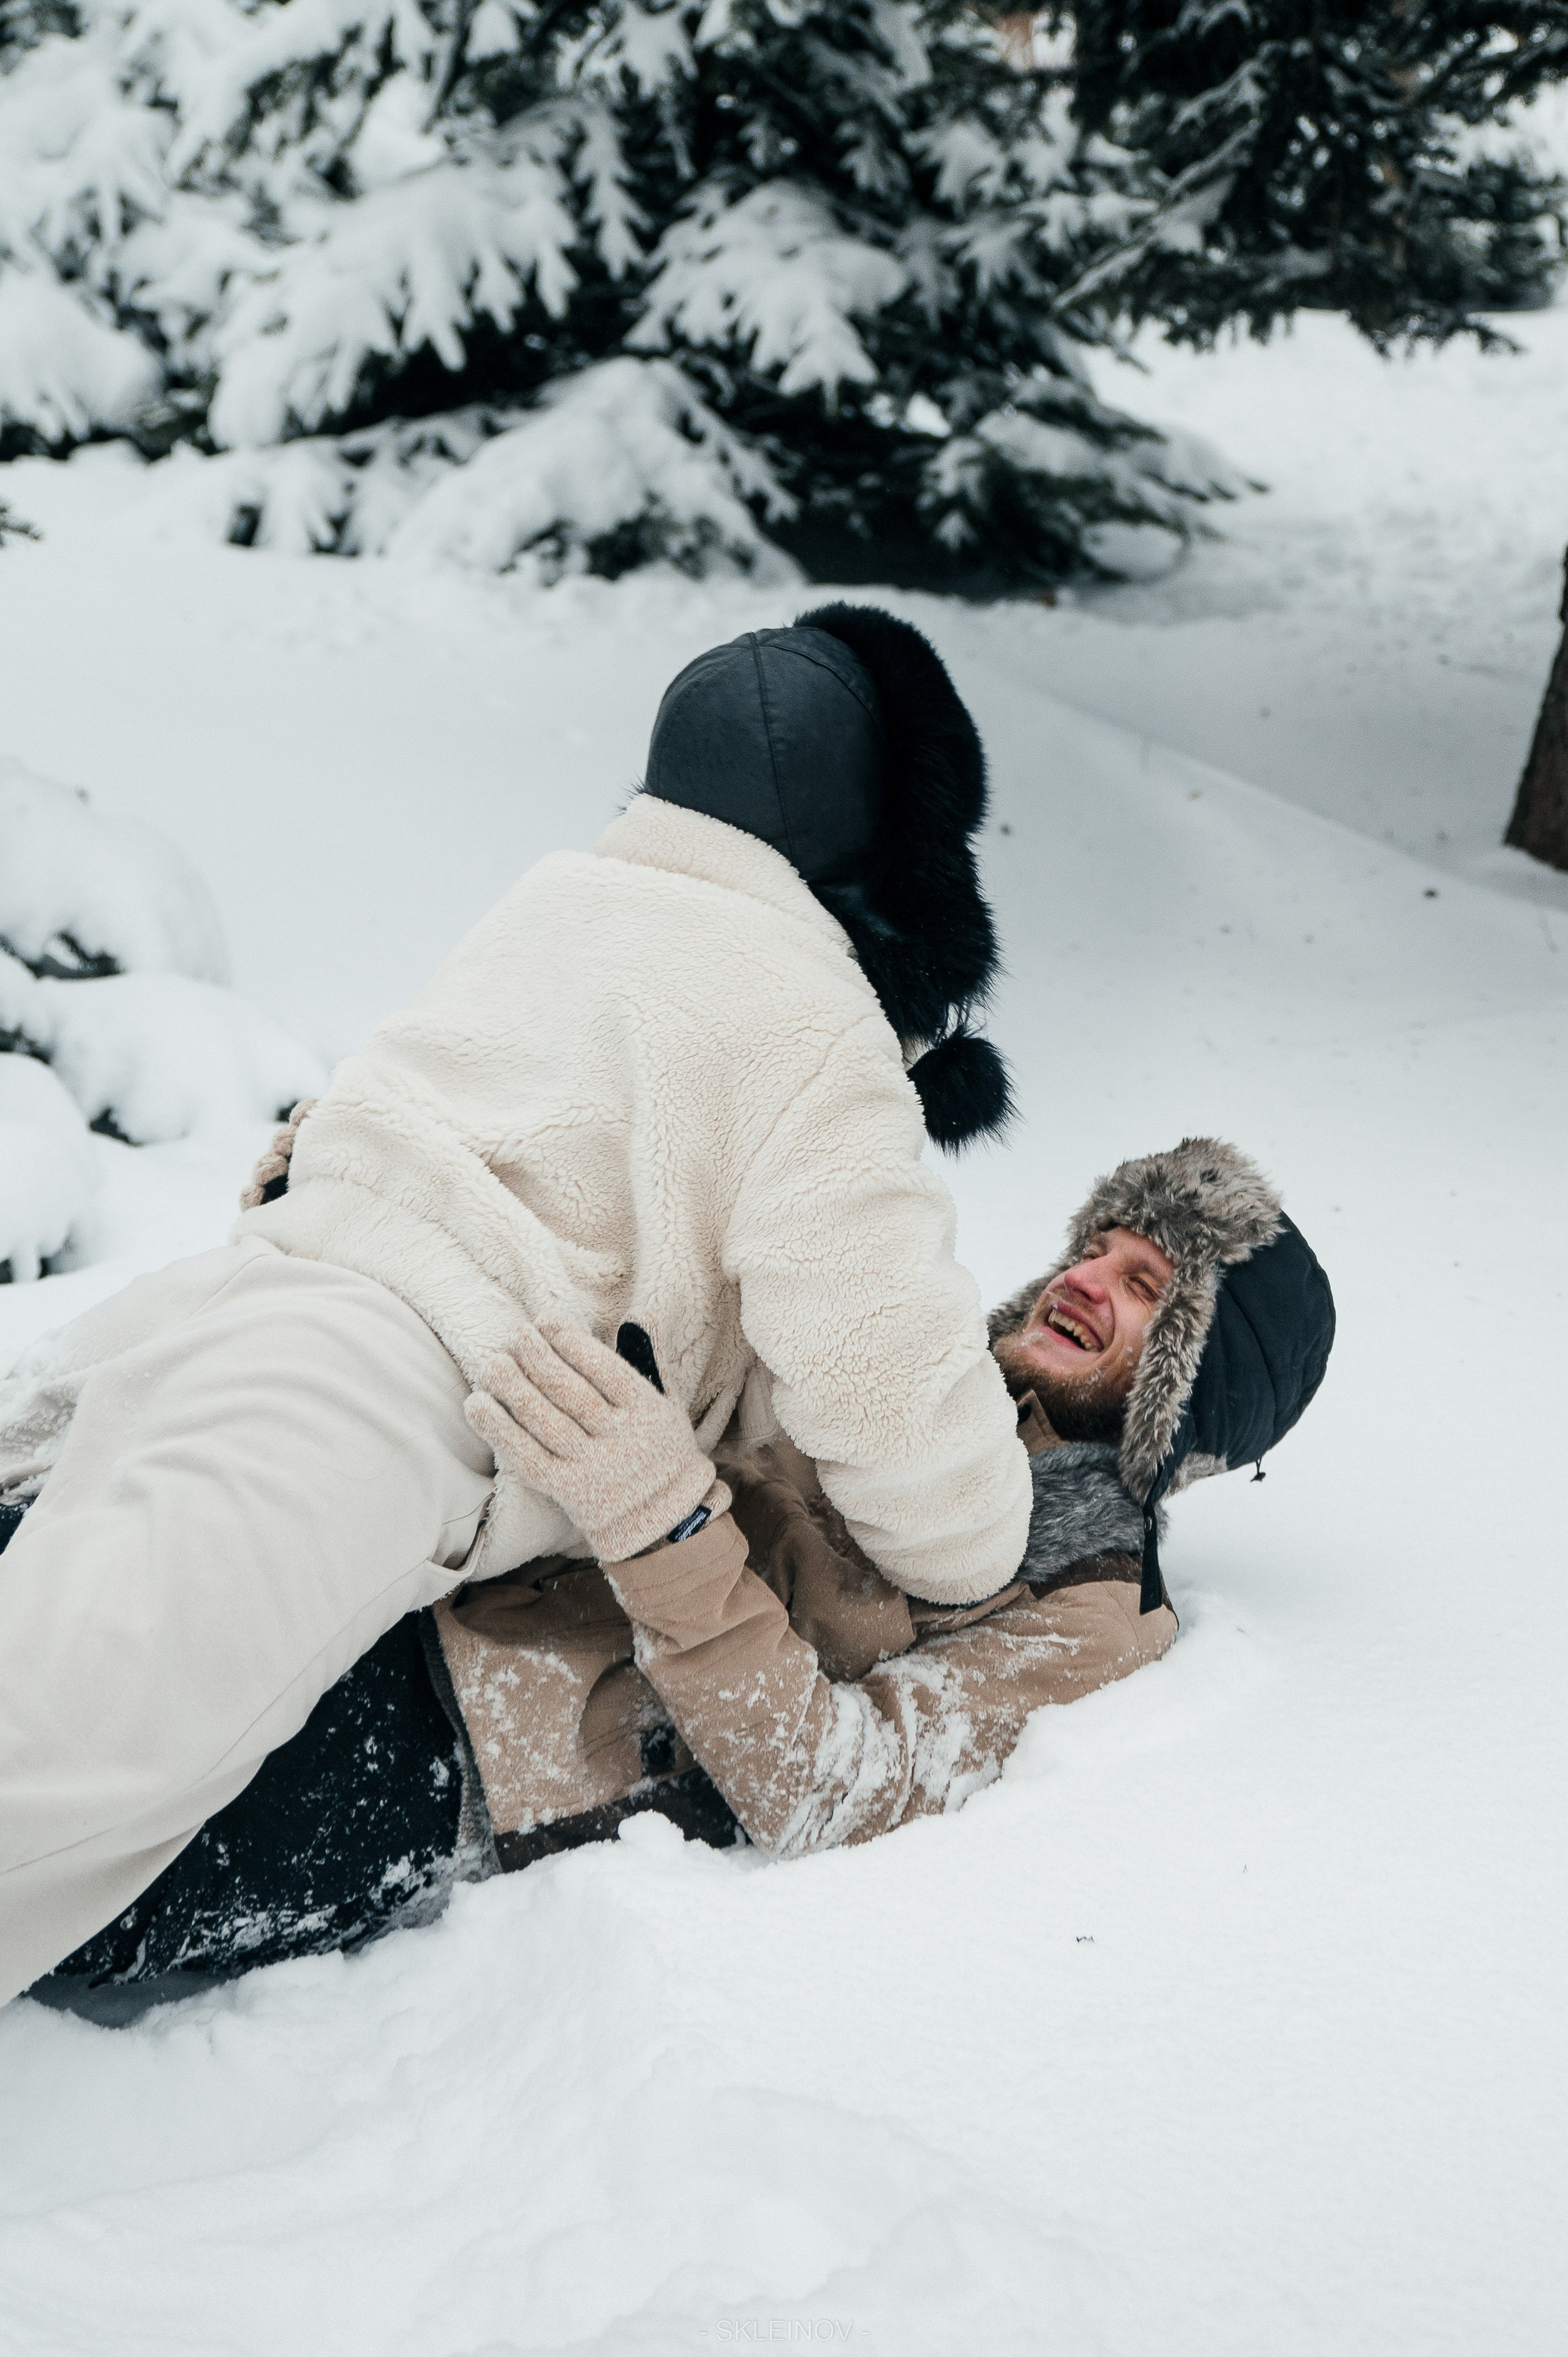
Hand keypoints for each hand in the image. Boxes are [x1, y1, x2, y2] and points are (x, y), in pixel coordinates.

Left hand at [466, 1317, 716, 1564]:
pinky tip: (477, 1405)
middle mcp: (622, 1439)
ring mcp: (594, 1468)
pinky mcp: (568, 1492)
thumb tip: (638, 1313)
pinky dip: (499, 1431)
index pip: (605, 1369)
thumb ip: (652, 1357)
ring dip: (513, 1389)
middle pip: (571, 1393)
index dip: (572, 1342)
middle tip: (516, 1334)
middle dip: (539, 1358)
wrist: (665, 1519)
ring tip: (493, 1363)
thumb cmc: (660, 1449)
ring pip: (547, 1423)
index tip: (546, 1320)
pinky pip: (528, 1458)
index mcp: (647, 1411)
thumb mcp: (668, 1402)